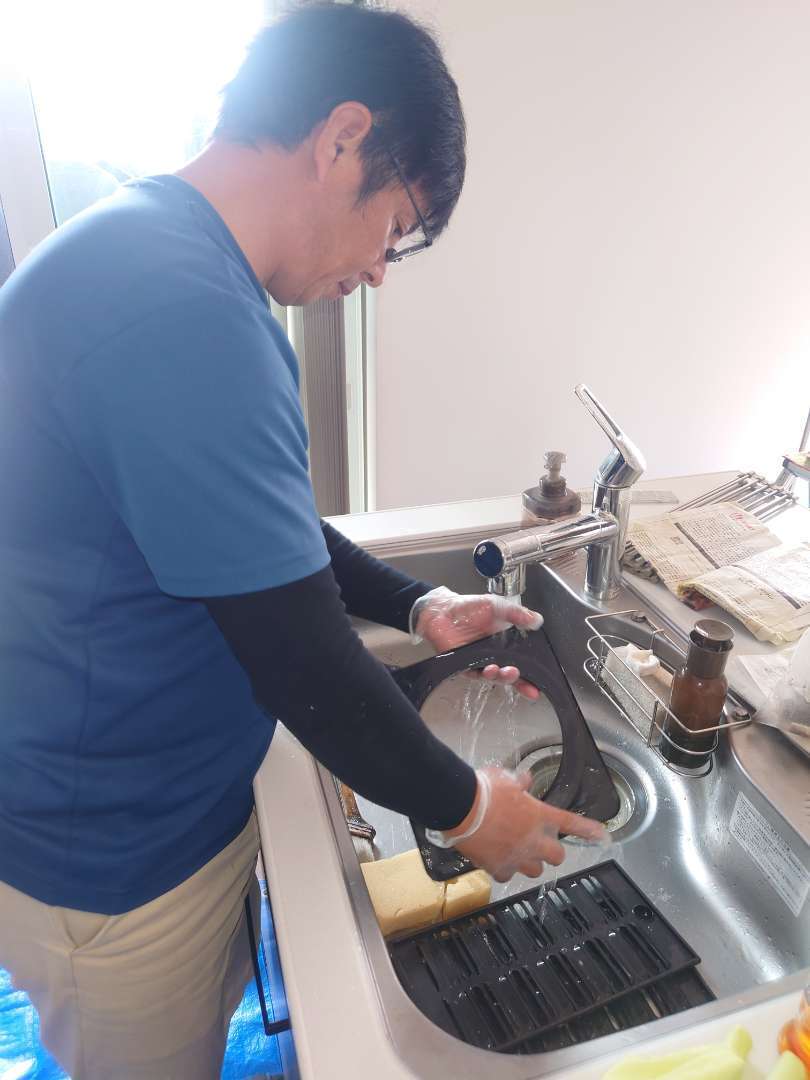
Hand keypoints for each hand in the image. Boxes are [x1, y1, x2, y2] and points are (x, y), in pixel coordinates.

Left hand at [410, 587, 543, 699]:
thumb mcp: (497, 606)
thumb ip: (517, 614)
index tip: (540, 683)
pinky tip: (487, 670)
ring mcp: (481, 662)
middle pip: (511, 674)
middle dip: (520, 682)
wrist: (443, 610)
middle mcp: (495, 655)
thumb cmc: (469, 607)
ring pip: (495, 676)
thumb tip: (538, 620)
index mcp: (507, 643)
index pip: (523, 661)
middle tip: (526, 682)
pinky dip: (482, 674)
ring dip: (502, 677)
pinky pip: (476, 674)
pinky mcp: (465, 666)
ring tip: (504, 671)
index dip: (532, 674)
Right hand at [446, 767, 606, 882]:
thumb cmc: (484, 790)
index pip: (572, 823)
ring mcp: (517, 856)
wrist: (461, 807)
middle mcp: (534, 840)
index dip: (589, 830)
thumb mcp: (505, 778)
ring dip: (530, 862)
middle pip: (557, 856)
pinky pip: (508, 875)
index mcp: (539, 815)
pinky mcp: (499, 867)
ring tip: (517, 852)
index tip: (603, 837)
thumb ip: (519, 782)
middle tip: (539, 844)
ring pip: (535, 871)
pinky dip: (504, 869)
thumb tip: (524, 778)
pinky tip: (496, 859)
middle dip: (551, 851)